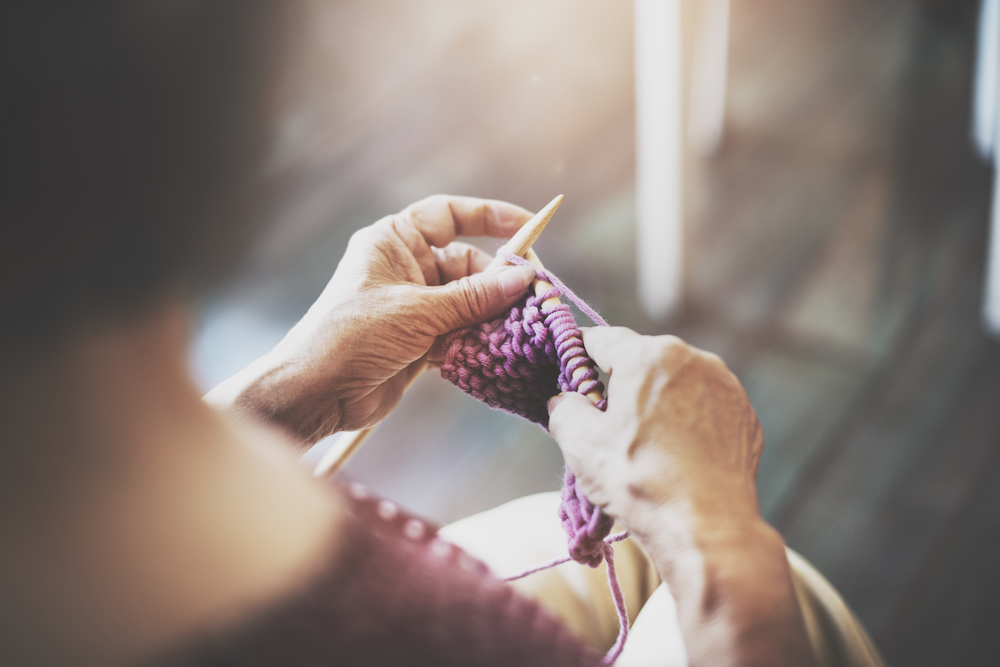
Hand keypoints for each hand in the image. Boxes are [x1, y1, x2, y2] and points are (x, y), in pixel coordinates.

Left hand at [205, 195, 536, 443]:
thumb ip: (472, 297)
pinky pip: (461, 332)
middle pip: (468, 264)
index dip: (490, 217)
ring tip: (518, 328)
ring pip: (469, 302)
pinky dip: (478, 340)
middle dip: (499, 281)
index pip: (449, 215)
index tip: (529, 228)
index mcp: (394, 242)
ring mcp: (414, 306)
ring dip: (492, 315)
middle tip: (532, 296)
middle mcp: (406, 269)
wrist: (315, 394)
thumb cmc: (350, 337)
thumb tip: (523, 278)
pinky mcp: (419, 340)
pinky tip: (495, 349)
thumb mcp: (416, 312)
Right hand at [547, 326, 763, 535]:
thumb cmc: (640, 481)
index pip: (602, 340)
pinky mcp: (745, 416)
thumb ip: (565, 409)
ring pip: (676, 383)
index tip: (569, 372)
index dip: (579, 354)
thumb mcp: (580, 443)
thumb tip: (565, 401)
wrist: (706, 526)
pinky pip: (704, 408)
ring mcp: (725, 387)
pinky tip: (676, 455)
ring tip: (645, 445)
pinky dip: (687, 423)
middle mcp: (693, 358)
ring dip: (657, 403)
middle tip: (604, 422)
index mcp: (649, 355)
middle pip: (643, 360)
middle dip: (621, 384)